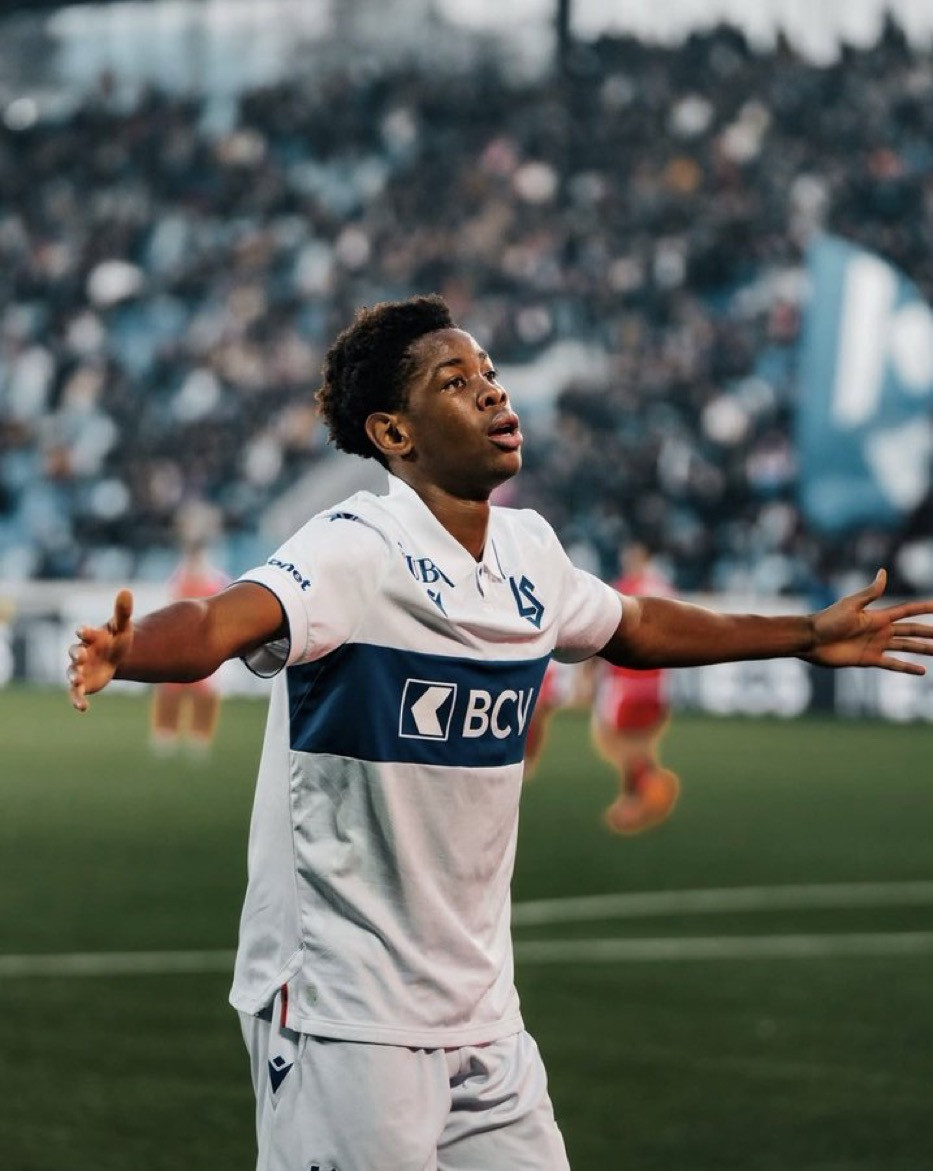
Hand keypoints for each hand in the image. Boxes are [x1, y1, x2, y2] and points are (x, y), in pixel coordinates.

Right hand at [68, 589, 134, 710]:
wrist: (114, 658)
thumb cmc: (116, 640)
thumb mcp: (123, 627)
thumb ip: (123, 611)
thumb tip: (126, 591)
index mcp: (90, 637)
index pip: (85, 633)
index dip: (84, 632)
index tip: (84, 631)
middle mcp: (81, 652)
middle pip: (74, 652)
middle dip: (76, 654)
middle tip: (80, 655)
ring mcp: (79, 669)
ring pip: (72, 673)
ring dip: (74, 676)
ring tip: (77, 680)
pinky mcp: (81, 685)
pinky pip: (75, 693)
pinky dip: (77, 700)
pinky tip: (82, 708)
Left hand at [805, 569, 932, 673]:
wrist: (811, 640)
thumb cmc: (828, 620)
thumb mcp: (851, 605)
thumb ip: (871, 593)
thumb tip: (884, 572)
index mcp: (878, 616)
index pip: (907, 611)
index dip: (924, 608)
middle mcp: (881, 630)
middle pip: (912, 630)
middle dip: (929, 632)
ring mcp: (876, 645)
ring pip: (907, 647)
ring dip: (924, 649)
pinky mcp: (869, 659)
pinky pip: (893, 664)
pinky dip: (907, 667)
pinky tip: (922, 671)